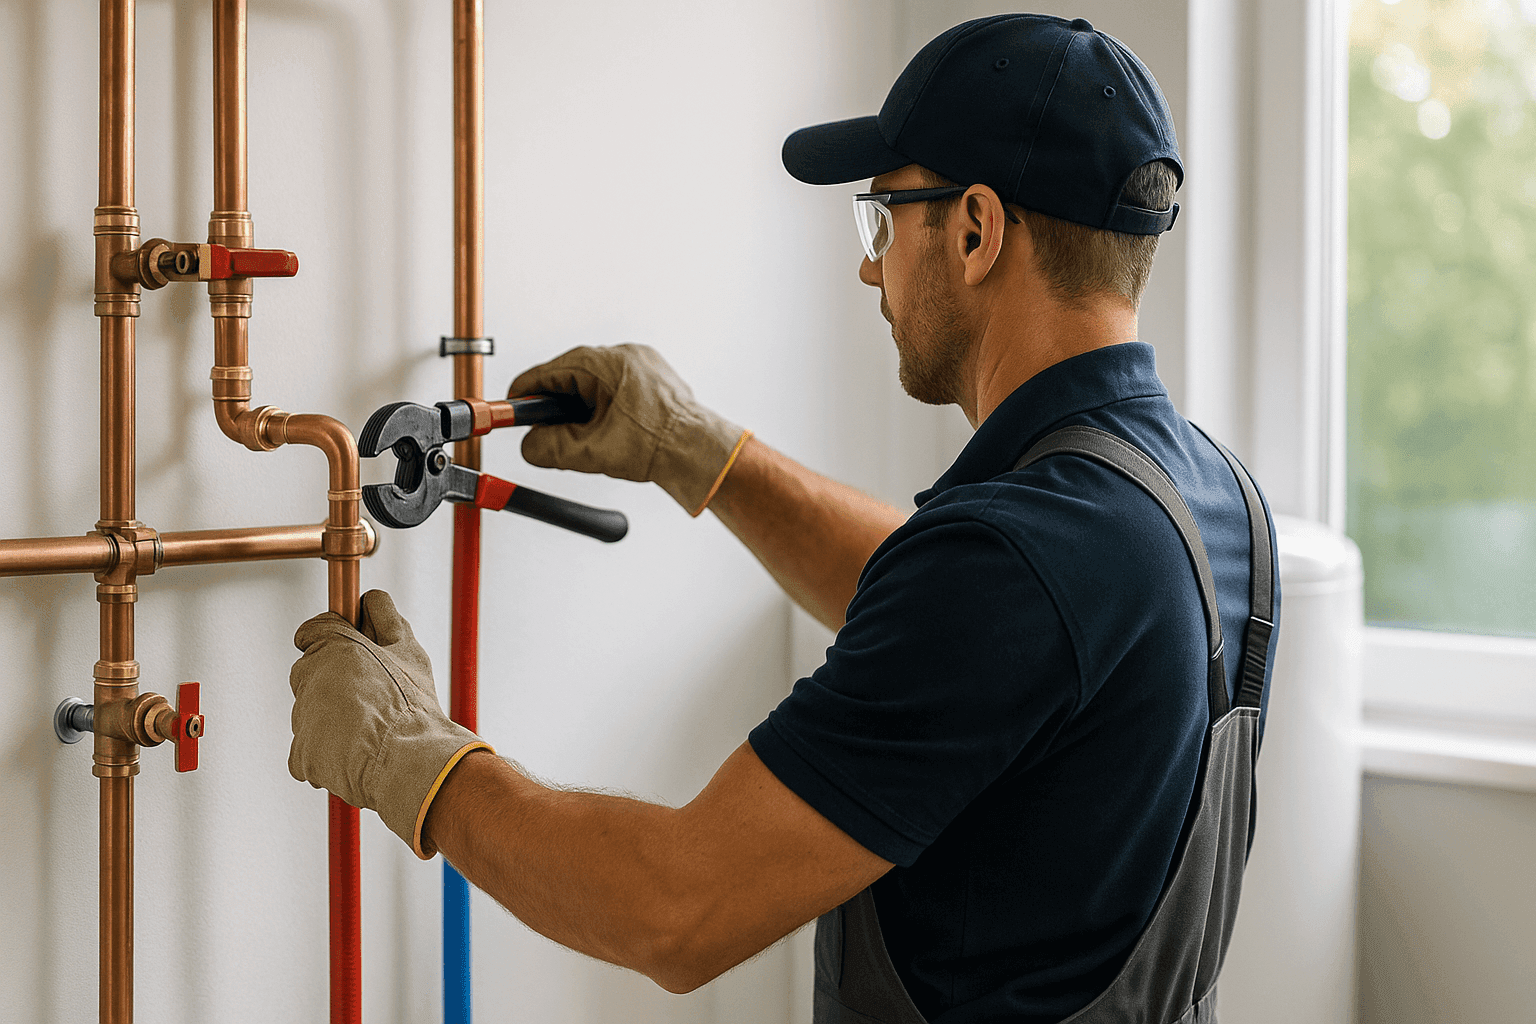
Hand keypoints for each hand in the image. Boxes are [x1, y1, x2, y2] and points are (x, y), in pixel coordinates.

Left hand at [288, 589, 491, 858]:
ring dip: (334, 718)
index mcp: (333, 647)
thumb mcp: (409, 647)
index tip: (352, 652)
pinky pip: (308, 751)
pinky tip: (356, 751)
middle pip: (309, 674)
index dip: (335, 640)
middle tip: (369, 696)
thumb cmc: (412, 705)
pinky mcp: (300, 756)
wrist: (408, 759)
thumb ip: (385, 616)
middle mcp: (308, 679)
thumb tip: (369, 598)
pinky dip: (327, 752)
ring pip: (312, 713)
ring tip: (369, 729)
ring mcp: (301, 719)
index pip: (311, 632)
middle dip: (334, 682)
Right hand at [507, 344, 751, 515]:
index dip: (524, 396)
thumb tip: (529, 446)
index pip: (547, 373)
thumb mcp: (590, 451)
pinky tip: (611, 433)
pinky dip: (605, 409)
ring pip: (593, 386)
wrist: (700, 454)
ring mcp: (640, 364)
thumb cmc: (660, 446)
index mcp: (603, 363)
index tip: (510, 410)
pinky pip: (615, 388)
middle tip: (551, 436)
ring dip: (583, 411)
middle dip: (558, 409)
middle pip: (570, 379)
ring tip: (591, 439)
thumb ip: (548, 447)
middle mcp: (622, 356)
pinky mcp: (652, 378)